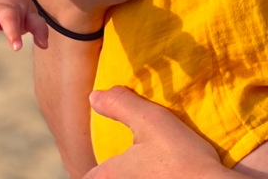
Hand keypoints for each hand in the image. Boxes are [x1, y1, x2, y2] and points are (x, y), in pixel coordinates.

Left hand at [83, 88, 229, 178]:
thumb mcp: (150, 120)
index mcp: (108, 176)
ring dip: (135, 173)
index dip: (96, 168)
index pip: (87, 175)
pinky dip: (153, 177)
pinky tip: (166, 174)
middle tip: (129, 162)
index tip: (106, 162)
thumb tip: (94, 96)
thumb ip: (120, 106)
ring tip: (149, 168)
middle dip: (114, 171)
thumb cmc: (180, 157)